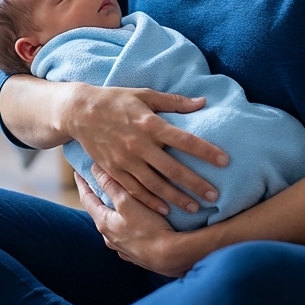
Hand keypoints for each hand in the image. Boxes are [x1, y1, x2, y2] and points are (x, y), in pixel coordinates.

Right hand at [66, 84, 227, 215]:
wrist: (79, 112)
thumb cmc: (116, 100)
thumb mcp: (145, 95)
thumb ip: (174, 101)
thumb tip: (202, 102)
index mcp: (150, 124)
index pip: (184, 140)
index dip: (205, 151)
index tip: (224, 161)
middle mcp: (139, 145)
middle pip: (172, 169)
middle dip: (195, 183)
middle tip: (215, 195)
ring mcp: (125, 160)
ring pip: (155, 185)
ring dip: (176, 198)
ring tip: (195, 208)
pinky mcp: (114, 170)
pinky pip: (134, 190)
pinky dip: (151, 202)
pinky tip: (166, 210)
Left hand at [76, 170, 196, 276]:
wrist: (170, 258)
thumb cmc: (149, 228)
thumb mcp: (127, 203)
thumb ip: (111, 186)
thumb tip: (95, 169)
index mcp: (103, 223)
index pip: (87, 198)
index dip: (82, 183)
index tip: (77, 172)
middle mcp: (109, 237)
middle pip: (99, 212)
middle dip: (97, 197)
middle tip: (97, 183)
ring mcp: (121, 247)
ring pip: (112, 225)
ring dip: (112, 212)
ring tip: (116, 201)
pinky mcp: (135, 253)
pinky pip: (125, 235)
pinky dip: (125, 225)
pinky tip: (132, 222)